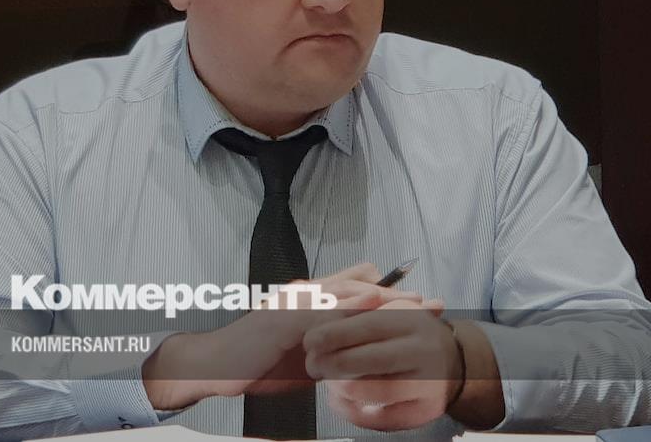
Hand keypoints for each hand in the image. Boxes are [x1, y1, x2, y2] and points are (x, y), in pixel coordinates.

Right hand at [142, 263, 433, 408]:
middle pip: (361, 285)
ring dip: (384, 298)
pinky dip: (349, 307)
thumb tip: (360, 350)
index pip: (358, 286)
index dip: (393, 293)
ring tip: (415, 304)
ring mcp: (294, 302)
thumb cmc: (258, 360)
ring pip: (347, 293)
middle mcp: (305, 293)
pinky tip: (372, 306)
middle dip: (400, 294)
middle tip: (433, 303)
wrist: (217, 366)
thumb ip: (331, 344)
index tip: (426, 304)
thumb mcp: (303, 352)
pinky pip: (323, 310)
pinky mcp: (283, 317)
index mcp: (310, 298)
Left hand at [302, 298, 462, 431]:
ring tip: (327, 380)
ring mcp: (428, 384)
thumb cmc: (410, 335)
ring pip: (377, 391)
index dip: (334, 333)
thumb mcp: (392, 311)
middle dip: (333, 363)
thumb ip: (360, 311)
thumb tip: (322, 319)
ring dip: (342, 388)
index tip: (310, 339)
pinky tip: (339, 400)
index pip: (369, 325)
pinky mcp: (424, 411)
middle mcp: (423, 351)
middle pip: (371, 359)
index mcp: (412, 320)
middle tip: (312, 362)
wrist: (453, 363)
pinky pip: (384, 419)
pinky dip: (355, 412)